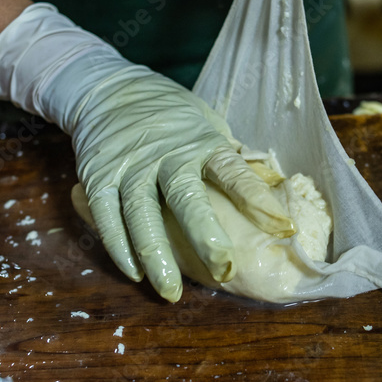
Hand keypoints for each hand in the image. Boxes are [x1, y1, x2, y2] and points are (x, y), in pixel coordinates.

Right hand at [0, 4, 294, 301]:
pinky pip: (108, 217)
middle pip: (186, 198)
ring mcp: (130, 166)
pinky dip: (120, 247)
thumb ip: (230, 158)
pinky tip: (135, 273)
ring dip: (157, 256)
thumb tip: (275, 187)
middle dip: (205, 235)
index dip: (257, 199)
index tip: (283, 227)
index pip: (233, 172)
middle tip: (223, 270)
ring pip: (142, 216)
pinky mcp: (98, 177)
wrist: (107, 89)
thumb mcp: (207, 124)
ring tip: (170, 292)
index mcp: (202, 142)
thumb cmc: (170, 117)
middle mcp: (166, 155)